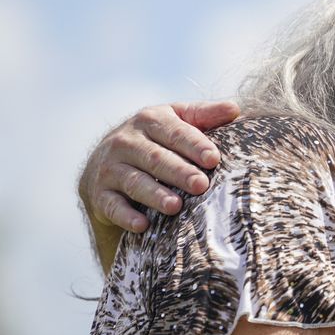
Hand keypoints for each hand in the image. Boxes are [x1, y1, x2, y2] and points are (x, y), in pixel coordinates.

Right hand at [79, 101, 240, 232]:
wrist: (105, 163)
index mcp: (149, 120)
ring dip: (155, 194)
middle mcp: (126, 141)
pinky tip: (142, 225)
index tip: (213, 158)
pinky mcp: (99, 194)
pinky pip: (112, 206)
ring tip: (176, 206)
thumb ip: (205, 115)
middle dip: (179, 172)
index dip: (195, 145)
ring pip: (134, 181)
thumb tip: (235, 109)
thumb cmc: (156, 140)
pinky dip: (126, 216)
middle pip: (156, 158)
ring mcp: (109, 168)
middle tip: (201, 185)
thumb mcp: (177, 120)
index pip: (175, 132)